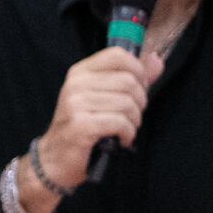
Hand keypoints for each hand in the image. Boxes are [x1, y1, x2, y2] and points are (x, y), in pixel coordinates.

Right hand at [35, 47, 164, 190]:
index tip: (139, 88)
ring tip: (126, 129)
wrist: (56, 158)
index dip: (137, 70)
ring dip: (134, 121)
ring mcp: (75, 104)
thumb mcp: (105, 97)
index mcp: (80, 72)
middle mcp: (75, 84)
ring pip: (127, 103)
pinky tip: (122, 139)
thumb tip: (156, 60)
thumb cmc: (83, 126)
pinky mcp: (81, 125)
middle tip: (132, 116)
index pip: (117, 55)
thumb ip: (132, 77)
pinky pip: (120, 123)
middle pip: (128, 81)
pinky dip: (127, 134)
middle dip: (140, 102)